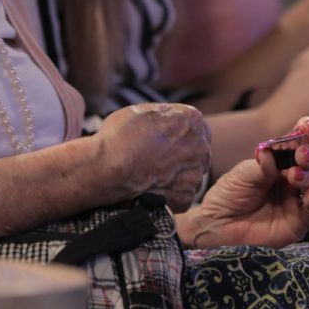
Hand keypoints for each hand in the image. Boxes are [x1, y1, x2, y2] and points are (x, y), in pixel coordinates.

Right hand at [91, 102, 211, 210]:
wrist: (108, 166)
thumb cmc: (120, 136)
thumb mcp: (141, 111)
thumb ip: (162, 115)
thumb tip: (164, 119)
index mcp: (192, 120)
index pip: (198, 129)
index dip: (183, 138)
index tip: (170, 145)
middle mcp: (200, 145)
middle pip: (198, 153)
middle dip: (184, 158)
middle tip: (162, 163)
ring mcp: (195, 172)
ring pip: (192, 175)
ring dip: (179, 178)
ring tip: (156, 179)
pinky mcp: (187, 195)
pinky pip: (184, 196)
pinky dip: (172, 196)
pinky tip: (155, 191)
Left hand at [181, 117, 308, 249]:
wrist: (218, 224)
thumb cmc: (230, 194)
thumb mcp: (242, 175)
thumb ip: (261, 165)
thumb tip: (270, 151)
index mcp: (282, 161)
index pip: (301, 142)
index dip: (308, 132)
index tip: (307, 126)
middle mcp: (294, 178)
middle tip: (301, 155)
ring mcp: (298, 199)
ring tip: (295, 175)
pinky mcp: (299, 223)